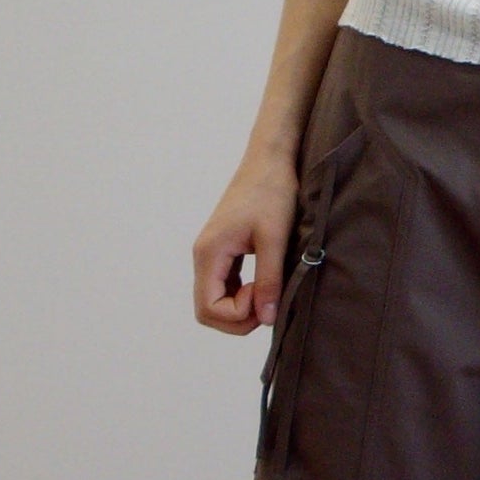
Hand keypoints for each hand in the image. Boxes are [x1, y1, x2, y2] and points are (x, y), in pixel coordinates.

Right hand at [193, 161, 296, 334]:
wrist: (270, 161)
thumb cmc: (272, 192)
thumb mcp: (275, 237)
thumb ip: (269, 279)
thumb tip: (266, 319)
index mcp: (209, 253)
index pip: (209, 308)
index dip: (238, 313)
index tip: (263, 292)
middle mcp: (204, 256)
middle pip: (207, 310)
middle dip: (238, 318)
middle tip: (267, 301)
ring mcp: (212, 255)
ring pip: (215, 301)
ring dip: (241, 308)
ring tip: (268, 291)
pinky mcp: (224, 252)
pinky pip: (225, 287)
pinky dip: (242, 295)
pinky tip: (264, 284)